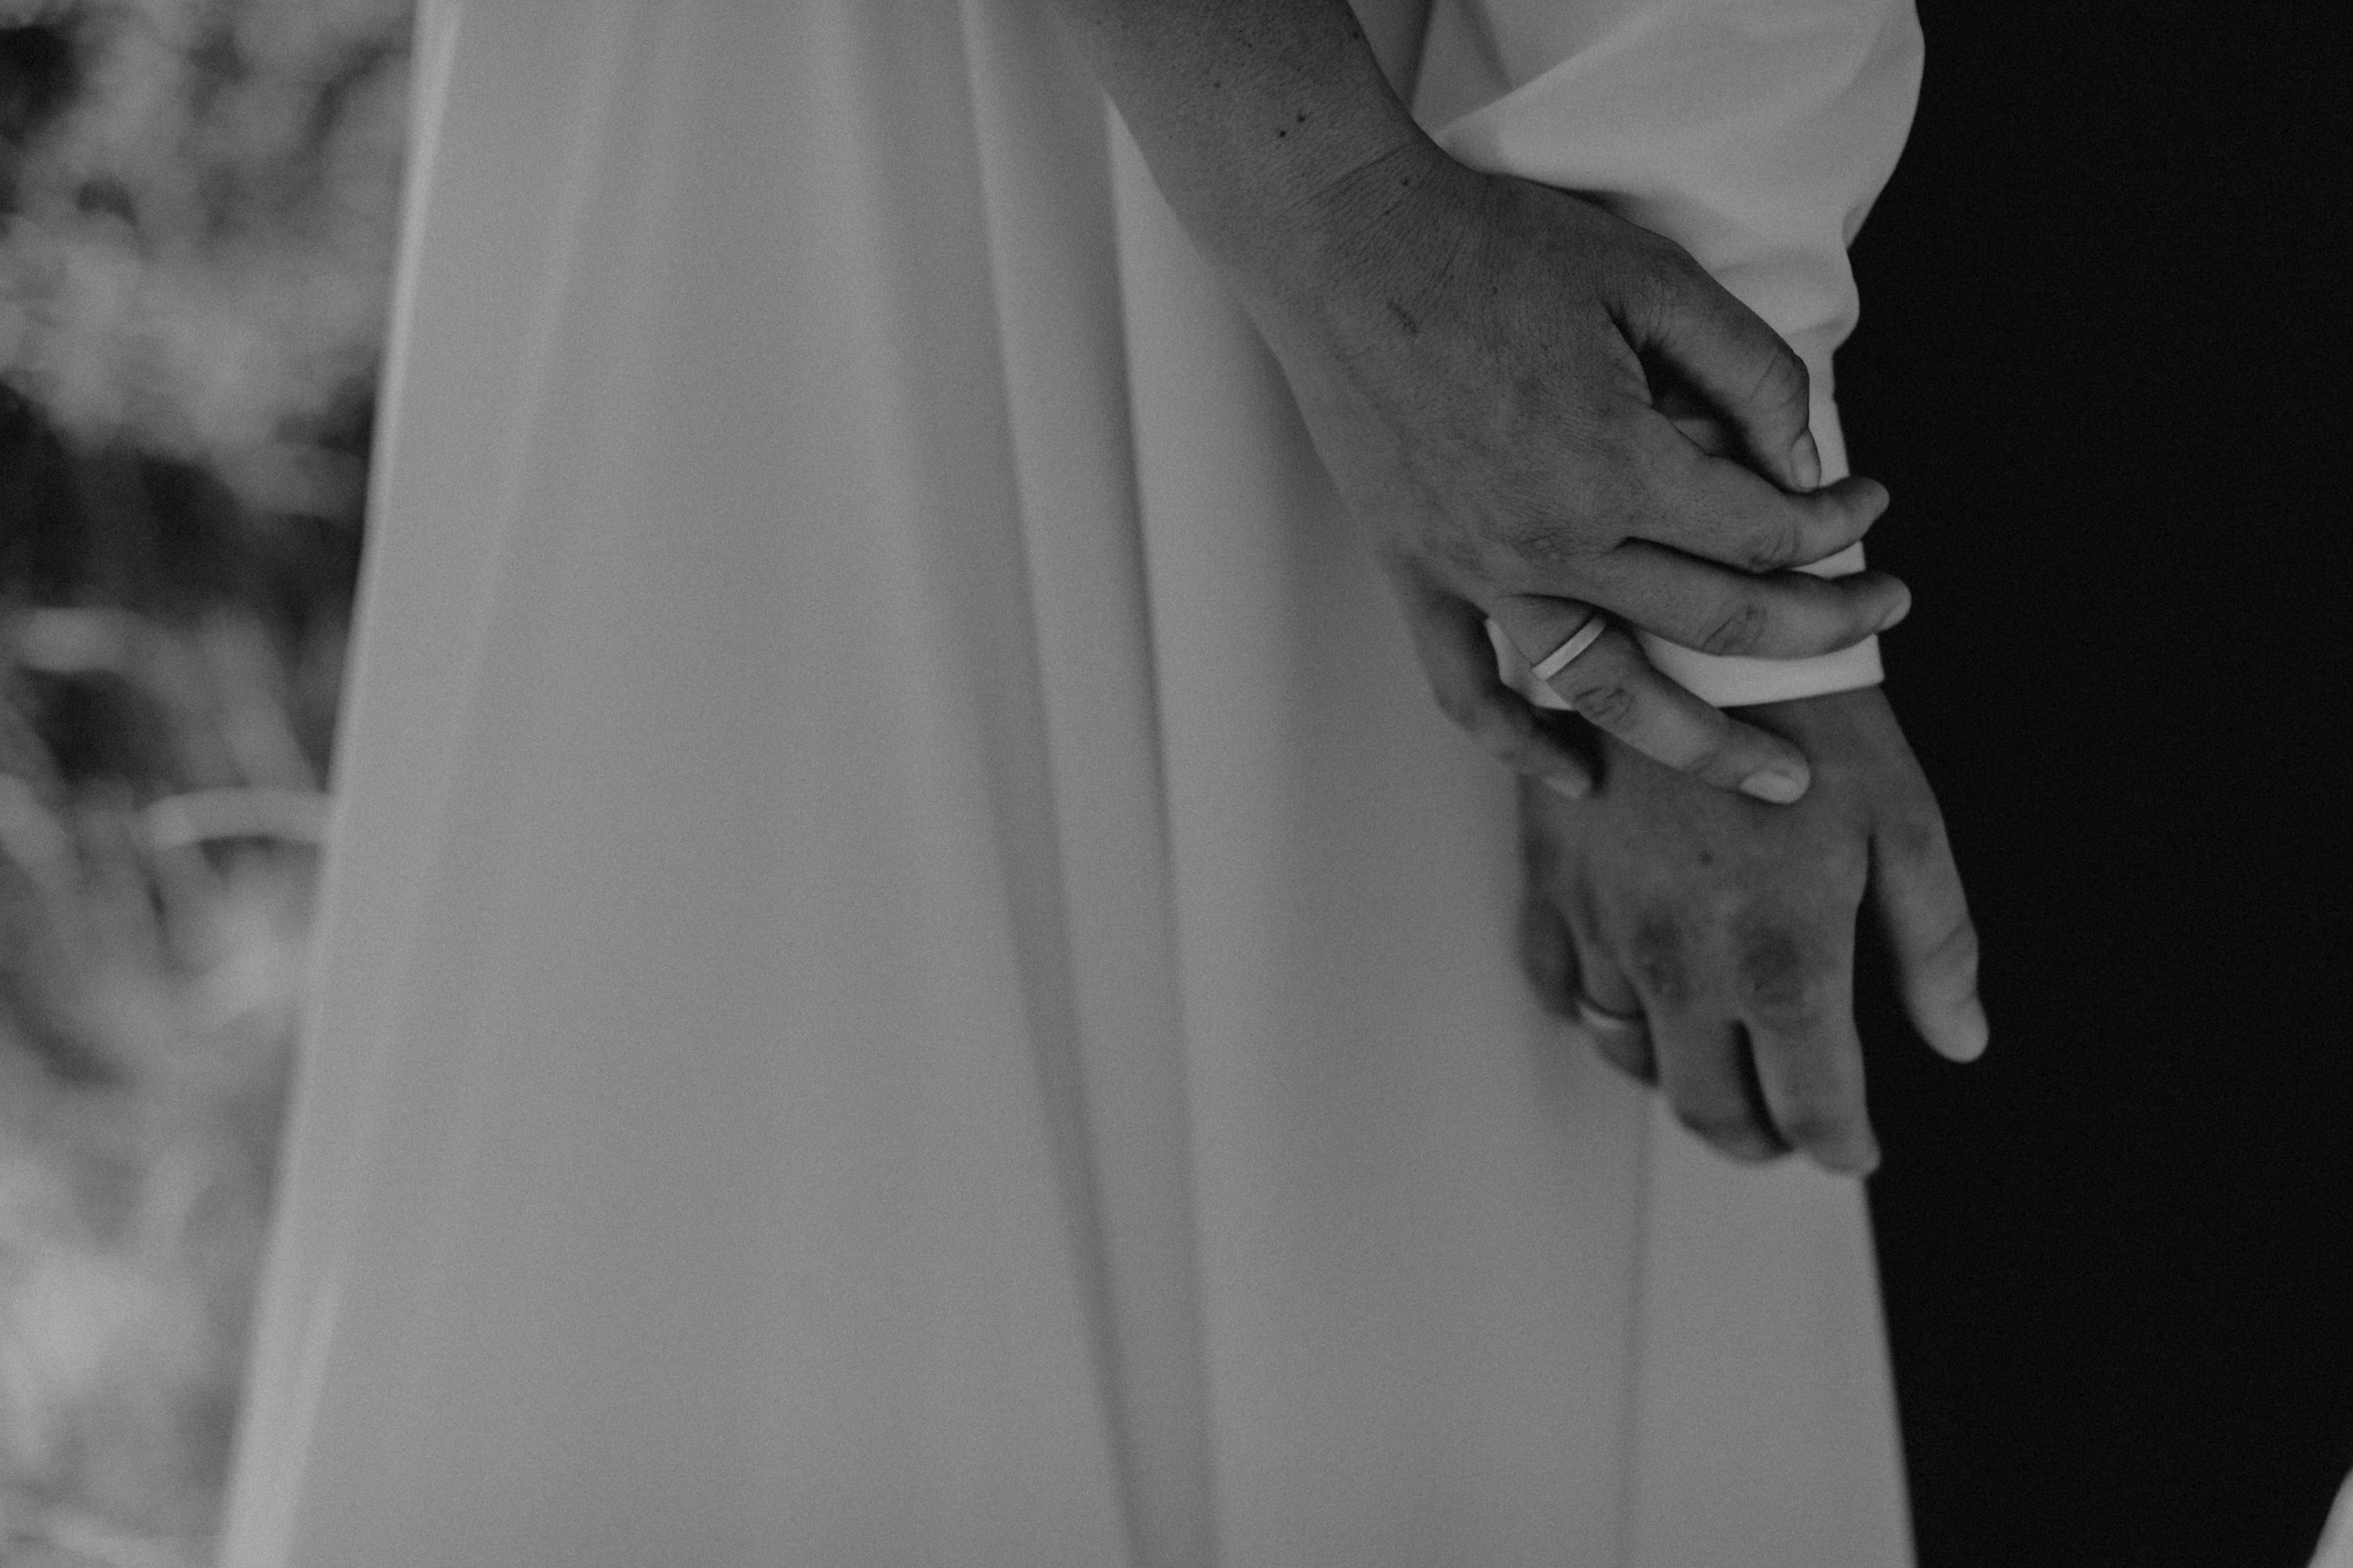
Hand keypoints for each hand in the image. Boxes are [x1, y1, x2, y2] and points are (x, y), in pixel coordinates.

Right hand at [1242, 148, 1912, 800]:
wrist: (1342, 245)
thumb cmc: (1495, 247)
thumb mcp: (1653, 280)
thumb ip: (1748, 373)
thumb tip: (1808, 463)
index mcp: (1619, 467)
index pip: (1768, 531)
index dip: (1842, 521)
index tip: (1871, 499)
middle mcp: (1552, 544)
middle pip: (1720, 622)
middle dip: (1825, 627)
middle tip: (1886, 614)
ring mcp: (1477, 572)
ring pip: (1609, 691)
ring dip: (1702, 747)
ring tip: (1774, 779)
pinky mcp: (1415, 573)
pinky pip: (1465, 689)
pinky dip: (1521, 746)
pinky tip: (1579, 777)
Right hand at [1515, 685, 1987, 1173]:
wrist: (1689, 627)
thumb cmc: (1814, 716)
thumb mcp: (1906, 822)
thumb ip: (1936, 945)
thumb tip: (1961, 1041)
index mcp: (1784, 958)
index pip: (1812, 1108)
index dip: (1840, 1146)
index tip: (1853, 1148)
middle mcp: (1683, 963)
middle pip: (1713, 1110)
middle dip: (1759, 1138)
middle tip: (1788, 1131)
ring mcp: (1606, 929)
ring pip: (1635, 1059)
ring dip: (1682, 1080)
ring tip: (1722, 1065)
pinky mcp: (1554, 887)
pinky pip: (1565, 994)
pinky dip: (1604, 1018)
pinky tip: (1641, 1003)